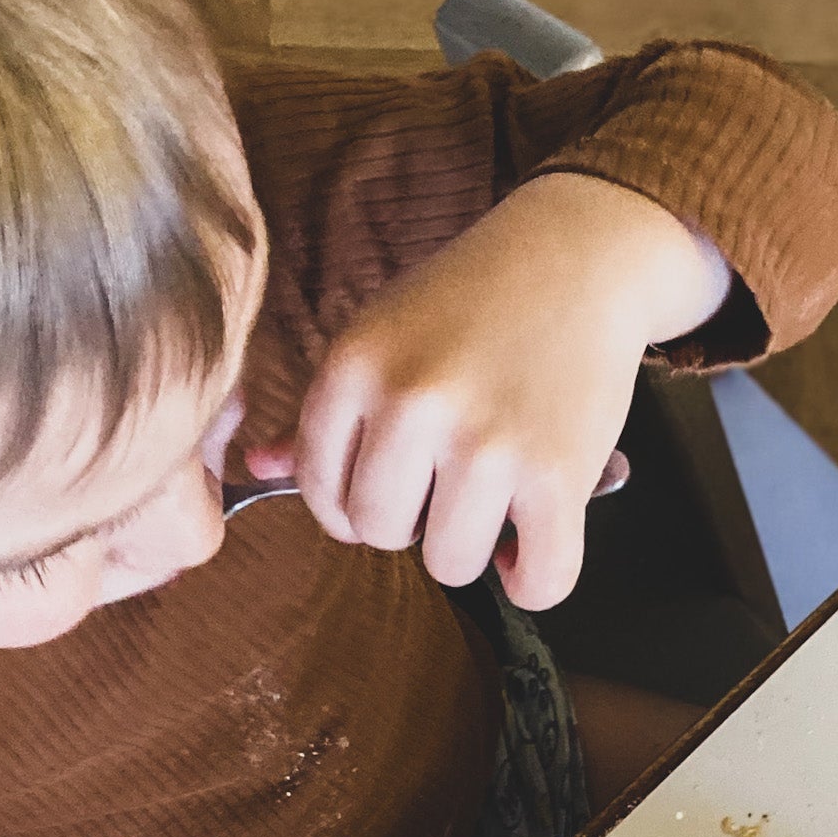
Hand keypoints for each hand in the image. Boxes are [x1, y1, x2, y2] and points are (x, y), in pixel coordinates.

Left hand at [246, 173, 729, 610]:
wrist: (581, 254)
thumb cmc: (473, 300)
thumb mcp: (381, 334)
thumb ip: (323, 410)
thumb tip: (256, 468)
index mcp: (354, 367)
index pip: (319, 490)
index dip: (353, 502)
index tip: (394, 483)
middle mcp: (412, 404)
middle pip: (379, 534)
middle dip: (412, 522)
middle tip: (448, 484)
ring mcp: (486, 443)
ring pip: (449, 565)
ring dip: (472, 546)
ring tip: (494, 498)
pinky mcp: (557, 476)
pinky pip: (536, 582)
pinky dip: (533, 577)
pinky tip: (533, 536)